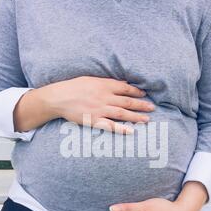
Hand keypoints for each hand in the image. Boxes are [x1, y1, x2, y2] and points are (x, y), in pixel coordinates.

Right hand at [37, 76, 154, 133]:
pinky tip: (131, 131)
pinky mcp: (94, 121)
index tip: (145, 95)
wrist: (58, 98)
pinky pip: (110, 126)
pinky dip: (121, 128)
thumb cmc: (74, 87)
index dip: (136, 92)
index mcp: (104, 85)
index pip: (125, 88)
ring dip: (136, 116)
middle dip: (141, 105)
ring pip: (122, 113)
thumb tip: (124, 83)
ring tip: (147, 119)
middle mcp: (104, 97)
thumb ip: (108, 82)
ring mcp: (100, 110)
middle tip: (152, 108)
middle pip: (127, 101)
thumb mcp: (91, 79)